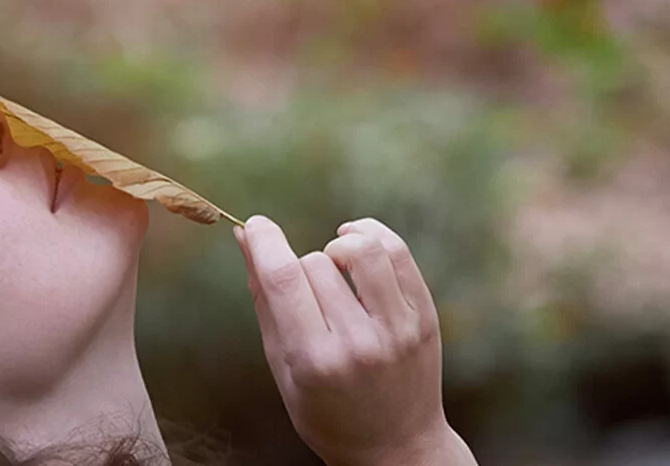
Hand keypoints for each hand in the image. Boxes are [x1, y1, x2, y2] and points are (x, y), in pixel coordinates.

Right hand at [235, 216, 475, 465]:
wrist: (397, 447)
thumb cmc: (327, 412)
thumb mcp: (283, 367)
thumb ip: (264, 301)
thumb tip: (244, 240)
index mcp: (314, 361)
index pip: (283, 278)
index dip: (263, 241)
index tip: (254, 226)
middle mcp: (359, 343)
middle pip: (316, 264)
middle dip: (300, 267)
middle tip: (305, 294)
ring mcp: (398, 329)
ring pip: (360, 248)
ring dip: (338, 245)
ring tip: (333, 260)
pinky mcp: (424, 316)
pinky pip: (398, 252)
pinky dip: (372, 236)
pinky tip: (358, 245)